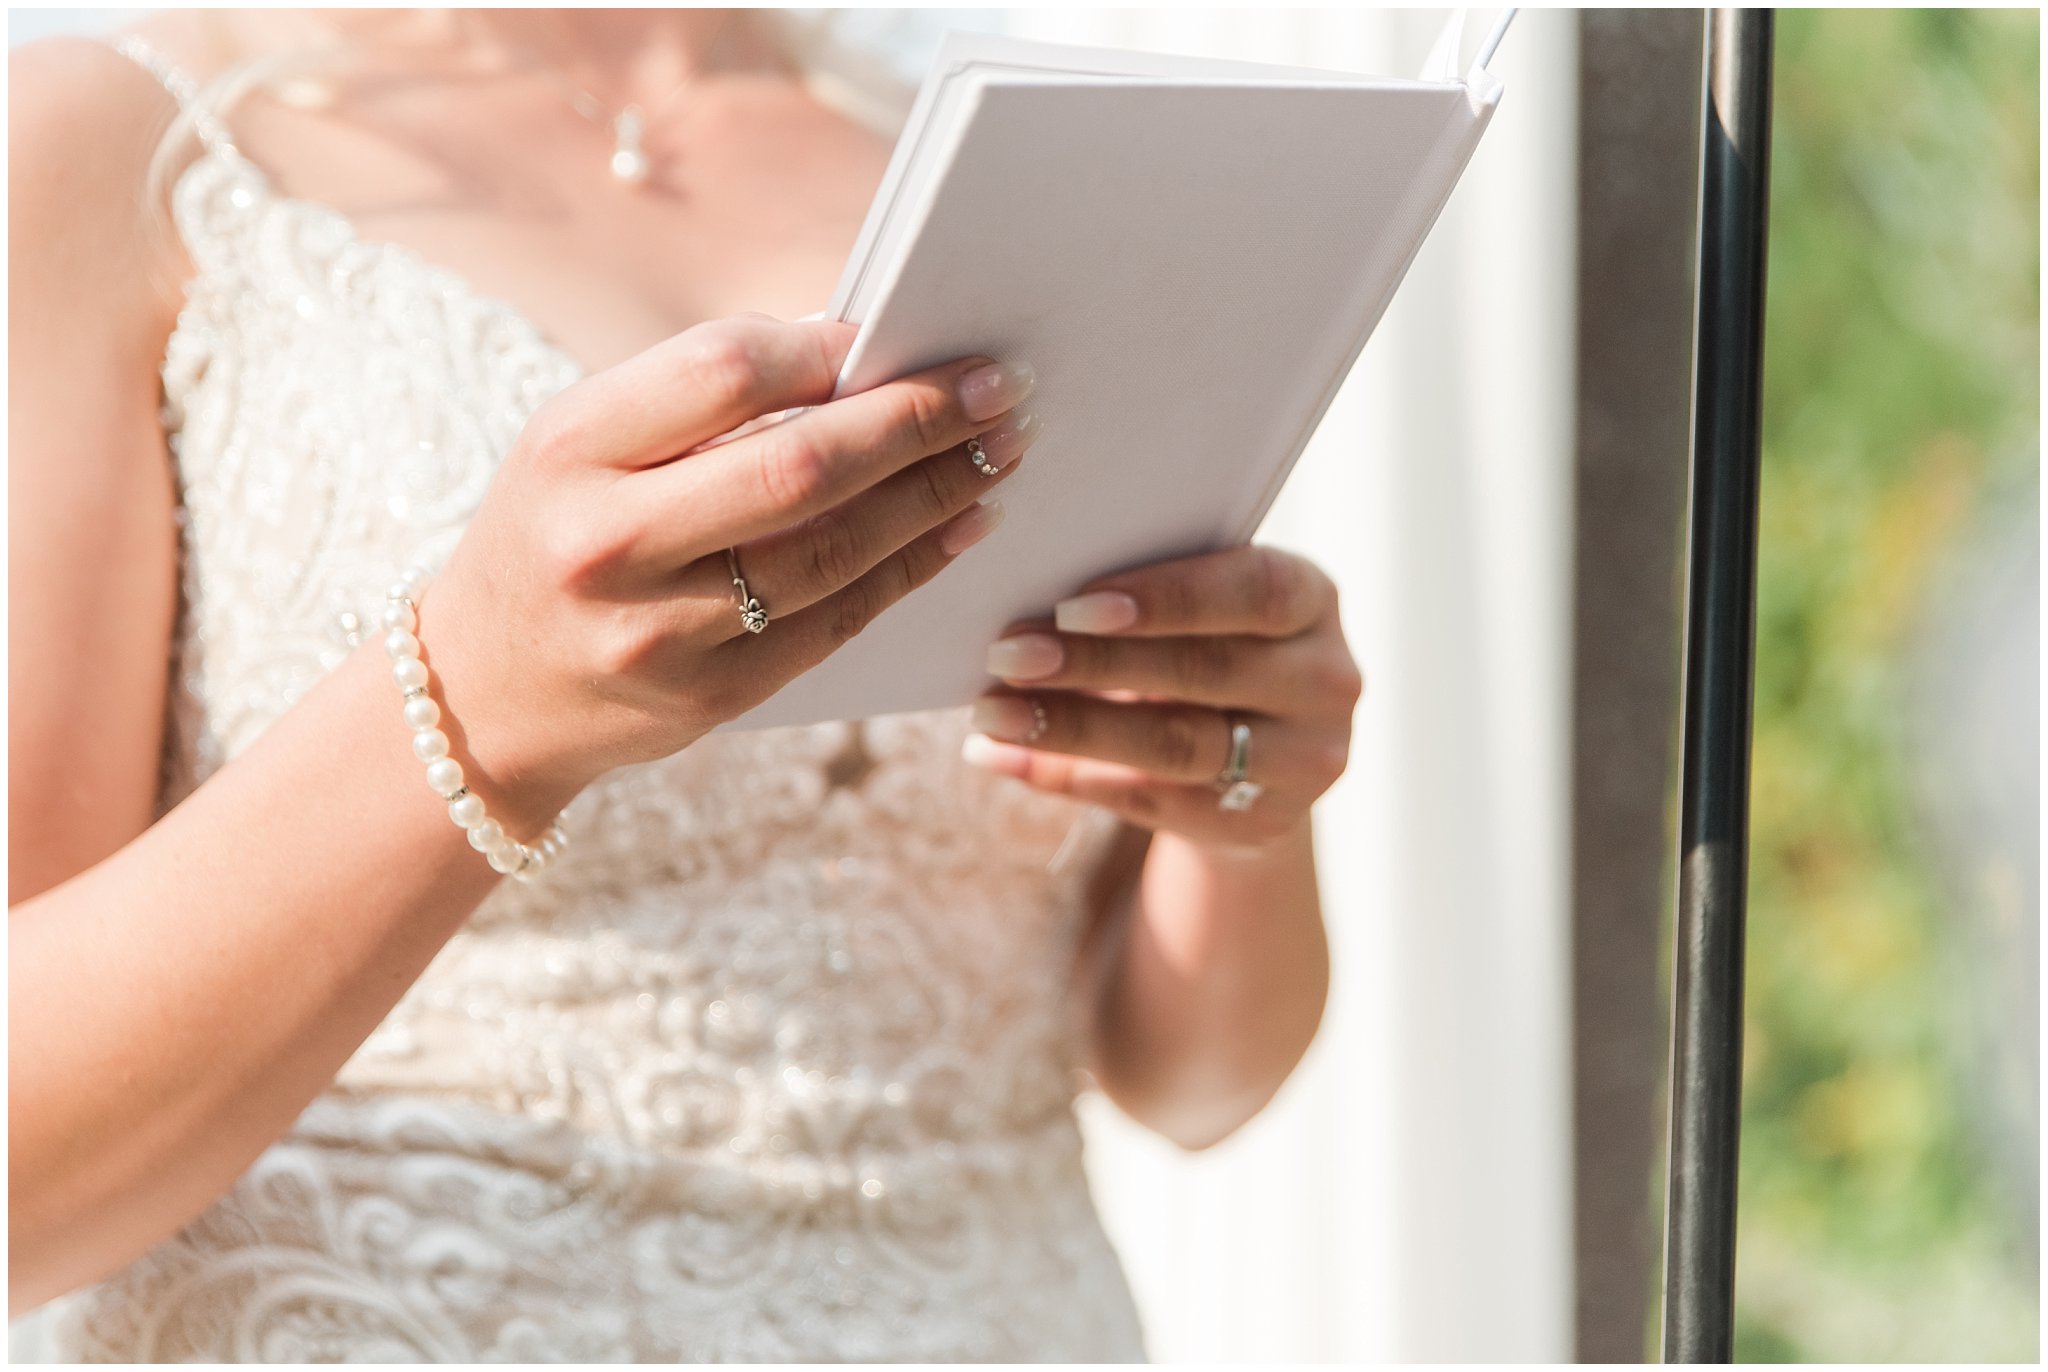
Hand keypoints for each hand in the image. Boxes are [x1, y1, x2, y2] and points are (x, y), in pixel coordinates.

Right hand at [416, 314, 1041, 825]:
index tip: (901, 332)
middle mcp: (609, 544)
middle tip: (1000, 390)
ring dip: (933, 497)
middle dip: (916, 422)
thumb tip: (852, 349)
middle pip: (799, 467)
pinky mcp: (708, 698)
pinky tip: (959, 528)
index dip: (830, 348)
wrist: (485, 694)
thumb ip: (695, 396)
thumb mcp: (580, 444)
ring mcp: (658, 634)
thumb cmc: (555, 533)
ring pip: (833, 553)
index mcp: (570, 448)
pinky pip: (835, 624)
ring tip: (997, 455)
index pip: (726, 371)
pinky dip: (909, 568)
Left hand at [961, 545, 1360, 851]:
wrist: (1264, 753)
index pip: (1253, 591)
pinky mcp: (1262, 823)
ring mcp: (1305, 761)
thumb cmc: (1209, 642)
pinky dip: (1067, 779)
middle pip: (1205, 672)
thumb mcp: (1205, 606)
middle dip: (1095, 662)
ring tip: (992, 712)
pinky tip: (1002, 757)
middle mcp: (1327, 681)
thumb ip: (1144, 595)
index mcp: (1314, 599)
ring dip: (1071, 728)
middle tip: (1006, 655)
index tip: (1072, 604)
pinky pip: (1152, 801)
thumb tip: (1022, 584)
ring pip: (1176, 744)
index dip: (1165, 598)